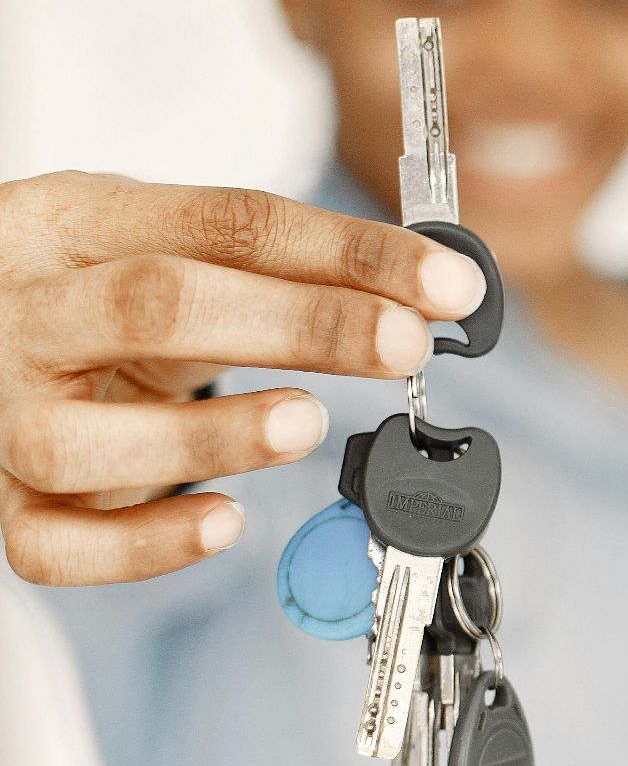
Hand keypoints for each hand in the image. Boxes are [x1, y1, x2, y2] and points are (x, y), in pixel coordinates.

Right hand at [0, 171, 487, 584]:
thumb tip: (437, 293)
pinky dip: (144, 545)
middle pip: (155, 307)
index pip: (228, 222)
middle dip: (301, 325)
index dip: (351, 252)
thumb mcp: (177, 245)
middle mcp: (22, 309)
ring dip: (214, 436)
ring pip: (79, 437)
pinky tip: (225, 521)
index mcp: (73, 220)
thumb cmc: (107, 290)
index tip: (448, 285)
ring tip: (309, 426)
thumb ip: (291, 264)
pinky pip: (51, 545)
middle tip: (406, 346)